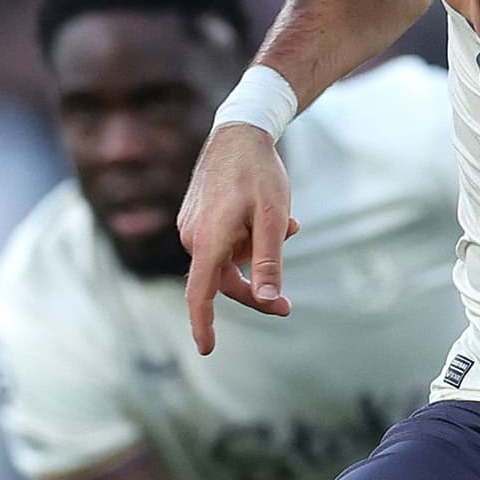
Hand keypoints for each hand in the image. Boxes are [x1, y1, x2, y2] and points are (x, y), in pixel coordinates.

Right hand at [177, 122, 295, 354]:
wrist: (240, 131)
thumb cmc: (260, 173)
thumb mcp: (275, 218)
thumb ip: (269, 261)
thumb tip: (267, 300)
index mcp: (209, 239)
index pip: (200, 293)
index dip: (203, 323)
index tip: (206, 349)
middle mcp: (192, 237)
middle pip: (223, 282)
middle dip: (256, 289)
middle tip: (288, 306)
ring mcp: (190, 227)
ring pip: (226, 261)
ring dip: (256, 254)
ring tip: (288, 226)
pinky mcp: (194, 219)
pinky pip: (222, 244)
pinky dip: (246, 239)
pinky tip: (268, 217)